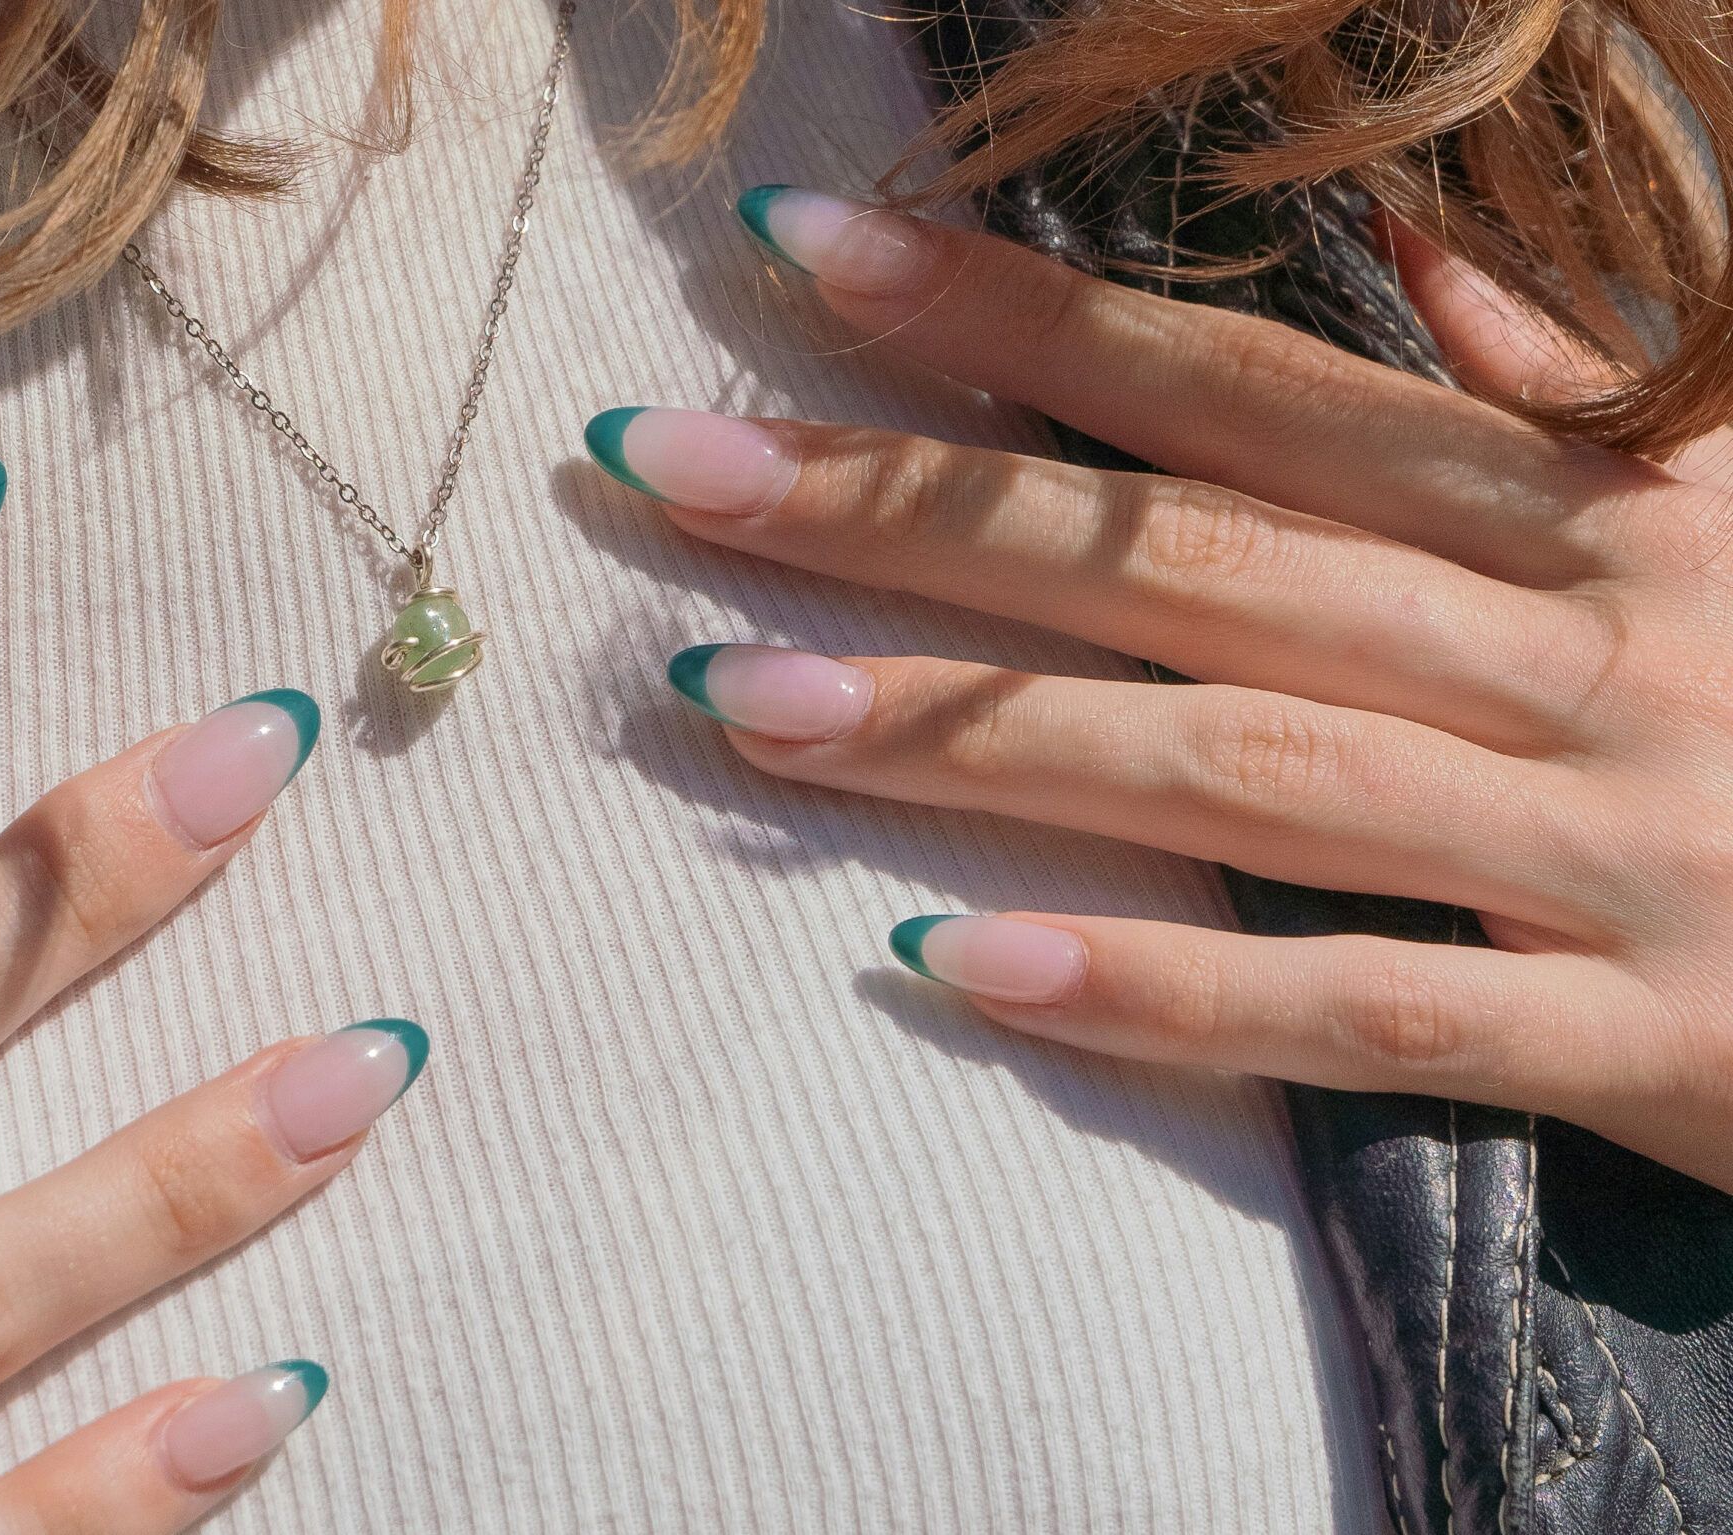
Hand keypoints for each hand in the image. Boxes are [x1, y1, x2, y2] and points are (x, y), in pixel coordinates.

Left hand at [590, 187, 1732, 1193]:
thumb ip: (1578, 390)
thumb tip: (1406, 275)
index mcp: (1593, 508)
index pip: (1240, 392)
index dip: (1017, 320)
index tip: (800, 258)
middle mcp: (1578, 648)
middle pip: (1186, 559)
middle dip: (913, 502)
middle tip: (671, 464)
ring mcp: (1607, 843)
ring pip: (1236, 770)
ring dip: (969, 733)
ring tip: (728, 699)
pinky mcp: (1649, 1039)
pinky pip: (1368, 1022)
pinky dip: (1160, 997)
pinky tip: (949, 968)